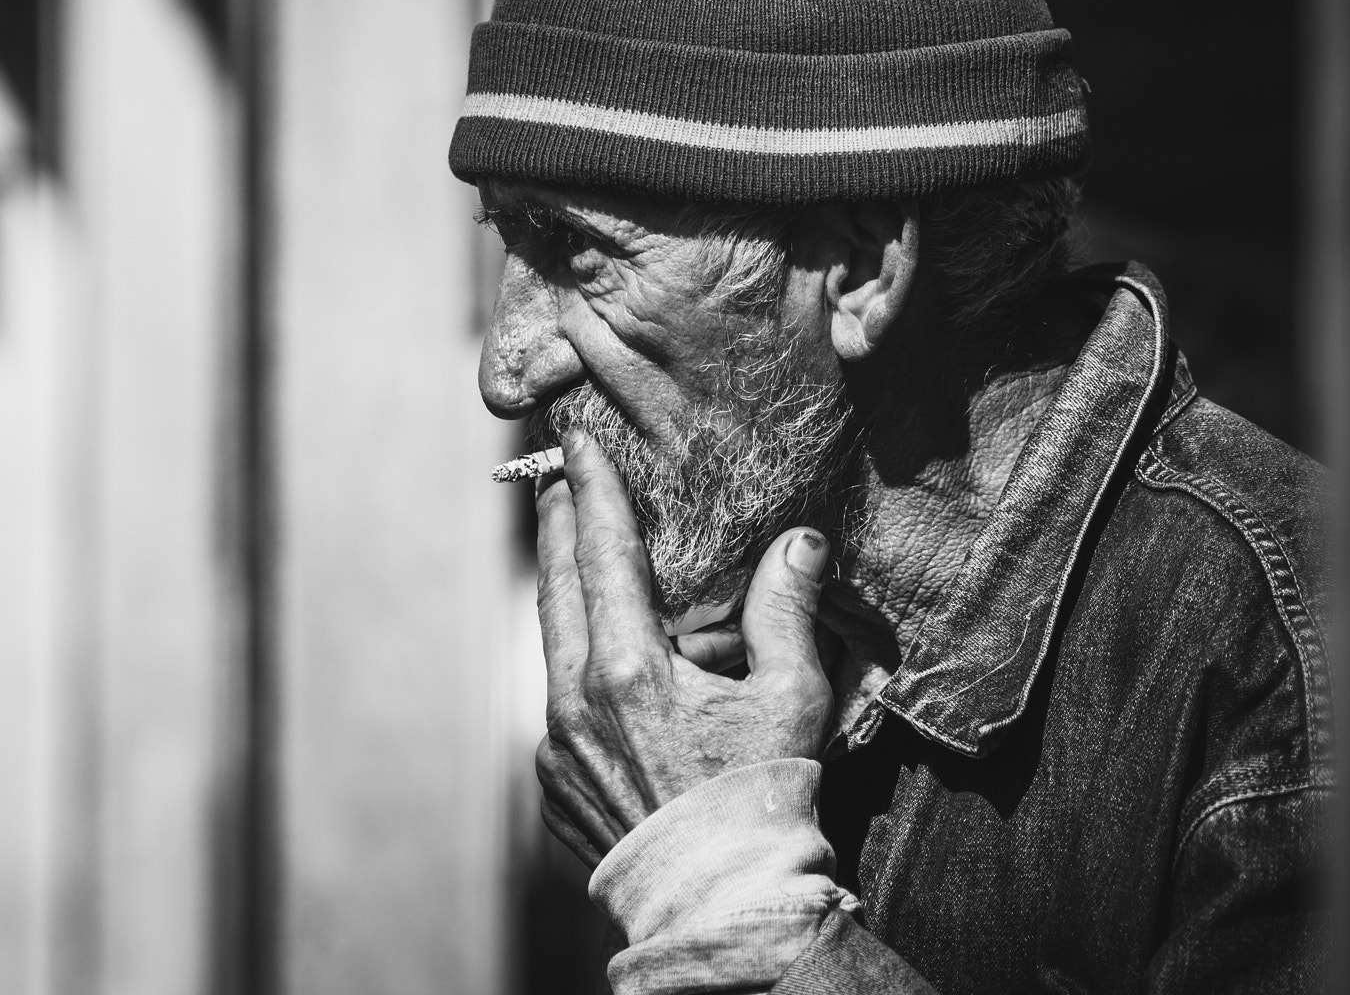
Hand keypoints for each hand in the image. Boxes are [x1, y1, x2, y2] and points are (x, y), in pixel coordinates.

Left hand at [533, 429, 834, 867]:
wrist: (720, 906)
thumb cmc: (762, 800)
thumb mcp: (791, 699)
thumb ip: (786, 611)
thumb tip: (798, 542)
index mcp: (629, 667)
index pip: (605, 553)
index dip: (593, 489)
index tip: (574, 443)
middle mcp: (575, 700)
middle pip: (557, 587)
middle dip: (560, 527)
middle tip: (560, 480)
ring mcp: (555, 745)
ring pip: (551, 646)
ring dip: (566, 596)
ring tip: (577, 556)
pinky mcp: (553, 782)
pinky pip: (557, 705)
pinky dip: (575, 669)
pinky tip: (601, 664)